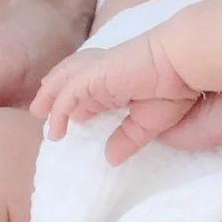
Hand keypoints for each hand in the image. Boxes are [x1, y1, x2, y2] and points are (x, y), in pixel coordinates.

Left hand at [33, 28, 187, 137]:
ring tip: (39, 111)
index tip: (74, 117)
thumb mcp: (147, 123)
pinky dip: (59, 108)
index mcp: (120, 80)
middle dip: (56, 89)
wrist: (182, 63)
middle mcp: (106, 72)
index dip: (79, 101)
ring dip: (50, 94)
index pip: (92, 88)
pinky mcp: (96, 74)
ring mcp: (99, 71)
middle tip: (42, 107)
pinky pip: (69, 92)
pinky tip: (55, 127)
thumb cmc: (174, 88)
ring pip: (65, 79)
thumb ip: (127, 138)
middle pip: (73, 77)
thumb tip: (111, 158)